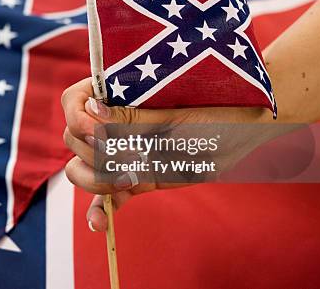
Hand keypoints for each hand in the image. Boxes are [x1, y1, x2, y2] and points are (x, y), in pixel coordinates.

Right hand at [61, 77, 271, 231]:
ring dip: (96, 179)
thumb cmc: (216, 112)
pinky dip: (99, 210)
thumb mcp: (174, 115)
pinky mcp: (132, 178)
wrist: (246, 133)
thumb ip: (132, 118)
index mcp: (116, 95)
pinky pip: (105, 196)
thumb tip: (92, 110)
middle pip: (73, 139)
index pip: (73, 101)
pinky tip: (99, 225)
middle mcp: (111, 122)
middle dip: (95, 153)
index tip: (100, 132)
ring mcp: (120, 152)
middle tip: (133, 156)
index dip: (79, 118)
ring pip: (80, 168)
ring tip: (128, 181)